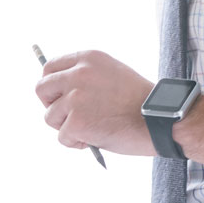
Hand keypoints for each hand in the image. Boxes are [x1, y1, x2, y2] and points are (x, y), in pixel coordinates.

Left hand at [35, 50, 154, 155]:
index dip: (52, 85)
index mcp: (88, 59)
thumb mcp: (112, 74)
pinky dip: (77, 143)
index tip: (58, 97)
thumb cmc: (141, 102)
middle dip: (51, 105)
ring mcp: (75, 98)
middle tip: (66, 118)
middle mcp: (78, 74)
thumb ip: (87, 77)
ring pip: (50, 116)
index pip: (50, 67)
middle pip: (41, 89)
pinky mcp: (75, 122)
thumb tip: (61, 91)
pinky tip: (96, 139)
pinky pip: (63, 137)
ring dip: (66, 127)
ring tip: (91, 130)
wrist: (162, 119)